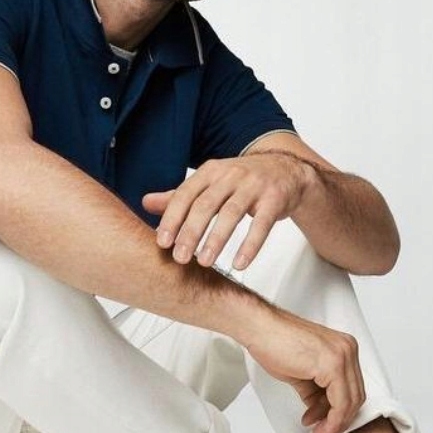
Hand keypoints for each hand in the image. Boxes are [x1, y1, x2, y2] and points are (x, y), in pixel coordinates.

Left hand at [142, 153, 311, 269]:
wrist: (287, 170)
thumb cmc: (243, 181)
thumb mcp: (210, 183)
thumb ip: (180, 196)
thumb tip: (146, 203)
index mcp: (210, 171)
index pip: (186, 194)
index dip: (172, 218)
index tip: (162, 242)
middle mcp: (231, 175)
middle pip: (206, 205)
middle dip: (191, 232)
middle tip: (180, 258)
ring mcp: (254, 186)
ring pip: (232, 213)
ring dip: (216, 239)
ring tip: (205, 262)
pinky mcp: (275, 199)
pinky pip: (262, 224)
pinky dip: (250, 245)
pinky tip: (240, 263)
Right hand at [244, 307, 365, 432]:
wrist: (259, 328)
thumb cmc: (275, 342)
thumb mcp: (302, 371)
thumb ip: (317, 390)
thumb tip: (321, 412)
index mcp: (344, 348)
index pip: (353, 387)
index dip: (341, 411)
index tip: (327, 425)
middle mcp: (348, 349)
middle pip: (355, 395)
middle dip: (340, 420)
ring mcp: (343, 355)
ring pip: (350, 401)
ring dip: (335, 423)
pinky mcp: (333, 364)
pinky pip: (340, 401)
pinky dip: (331, 418)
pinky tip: (316, 424)